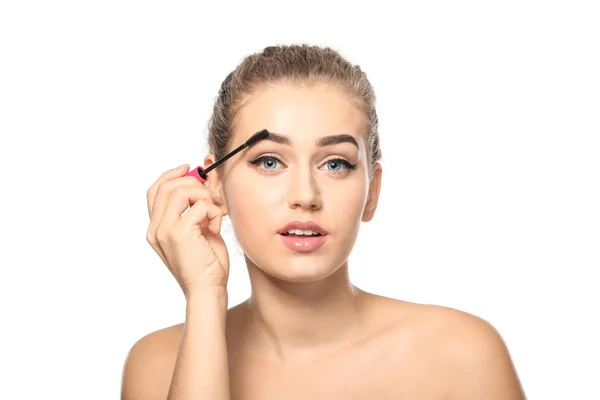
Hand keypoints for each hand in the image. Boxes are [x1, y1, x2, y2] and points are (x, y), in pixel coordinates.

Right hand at [146, 164, 229, 296]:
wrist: (208, 290)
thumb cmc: (207, 264)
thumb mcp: (200, 230)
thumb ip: (196, 208)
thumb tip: (204, 179)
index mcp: (156, 229)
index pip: (154, 190)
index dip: (171, 174)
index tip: (188, 168)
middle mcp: (155, 229)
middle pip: (168, 186)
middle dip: (193, 184)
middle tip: (210, 197)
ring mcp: (165, 230)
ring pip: (182, 191)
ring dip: (204, 197)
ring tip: (214, 214)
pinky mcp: (179, 233)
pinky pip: (200, 205)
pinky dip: (214, 212)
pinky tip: (216, 227)